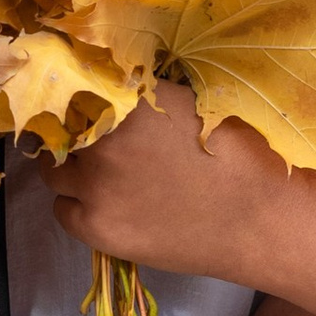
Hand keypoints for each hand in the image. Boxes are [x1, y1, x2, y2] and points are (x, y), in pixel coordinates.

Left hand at [52, 80, 305, 285]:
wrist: (261, 219)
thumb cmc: (241, 153)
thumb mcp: (193, 102)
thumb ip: (144, 97)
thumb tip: (113, 89)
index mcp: (124, 100)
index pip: (74, 88)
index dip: (78, 97)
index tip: (84, 103)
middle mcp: (99, 140)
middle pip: (61, 130)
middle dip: (75, 133)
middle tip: (97, 143)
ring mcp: (94, 187)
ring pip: (54, 171)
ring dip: (72, 168)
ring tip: (101, 174)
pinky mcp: (97, 228)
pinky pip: (63, 210)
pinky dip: (76, 204)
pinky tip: (104, 204)